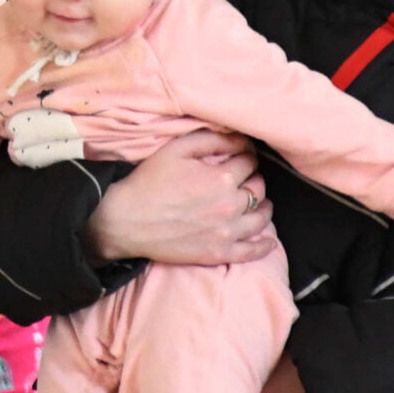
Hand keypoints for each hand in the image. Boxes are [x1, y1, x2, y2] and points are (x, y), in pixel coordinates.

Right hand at [86, 131, 275, 265]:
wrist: (125, 221)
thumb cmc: (148, 182)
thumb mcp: (176, 149)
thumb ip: (211, 139)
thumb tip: (240, 139)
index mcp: (221, 177)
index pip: (248, 162)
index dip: (246, 156)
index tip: (241, 157)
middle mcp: (230, 205)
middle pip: (258, 189)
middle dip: (254, 179)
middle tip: (246, 178)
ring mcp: (226, 232)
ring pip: (261, 218)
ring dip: (264, 207)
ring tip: (260, 204)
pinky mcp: (218, 253)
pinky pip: (252, 251)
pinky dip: (264, 245)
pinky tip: (268, 240)